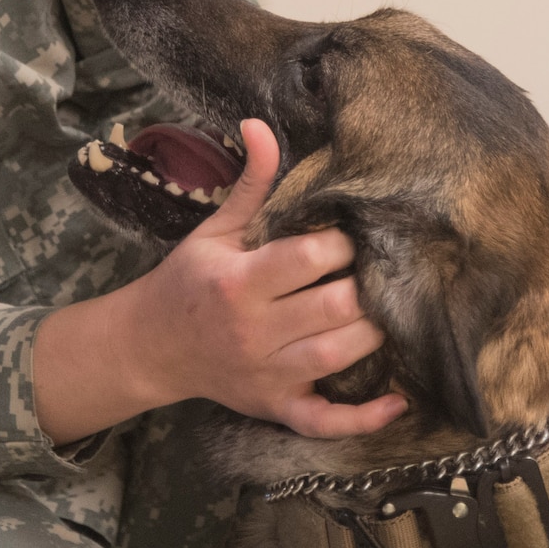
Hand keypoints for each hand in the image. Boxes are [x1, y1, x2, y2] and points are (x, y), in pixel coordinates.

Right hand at [108, 119, 405, 438]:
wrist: (149, 346)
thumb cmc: (189, 281)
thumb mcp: (215, 230)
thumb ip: (250, 183)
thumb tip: (261, 126)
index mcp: (239, 281)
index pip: (312, 258)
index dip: (343, 244)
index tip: (350, 237)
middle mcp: (254, 331)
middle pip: (335, 307)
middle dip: (365, 287)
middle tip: (379, 273)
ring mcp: (266, 374)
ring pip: (338, 356)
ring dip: (373, 334)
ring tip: (388, 313)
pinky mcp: (275, 407)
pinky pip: (324, 421)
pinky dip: (364, 418)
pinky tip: (398, 400)